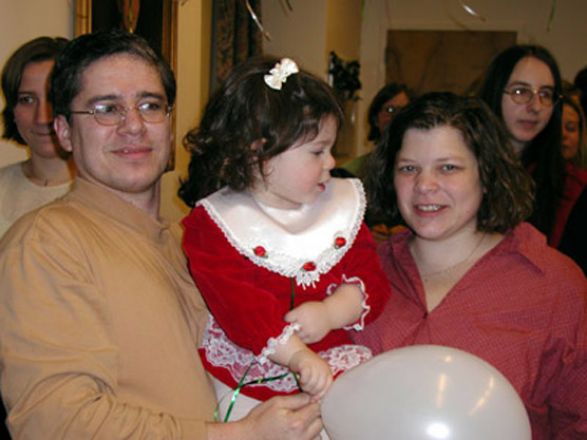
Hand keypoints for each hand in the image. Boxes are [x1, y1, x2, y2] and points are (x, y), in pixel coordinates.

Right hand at [208, 393, 322, 439]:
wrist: (249, 437)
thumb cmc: (260, 419)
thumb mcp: (277, 402)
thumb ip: (297, 399)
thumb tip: (312, 397)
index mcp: (297, 422)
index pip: (317, 408)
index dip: (314, 401)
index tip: (308, 400)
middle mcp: (301, 436)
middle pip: (320, 422)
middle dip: (314, 414)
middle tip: (303, 410)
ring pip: (318, 433)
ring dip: (313, 426)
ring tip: (299, 422)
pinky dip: (309, 436)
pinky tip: (298, 431)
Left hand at [285, 302, 331, 343]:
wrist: (330, 314)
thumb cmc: (314, 309)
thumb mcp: (303, 306)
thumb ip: (294, 313)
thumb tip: (284, 322)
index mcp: (301, 313)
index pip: (287, 318)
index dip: (287, 319)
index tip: (289, 319)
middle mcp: (305, 323)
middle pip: (291, 329)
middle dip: (290, 328)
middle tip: (291, 327)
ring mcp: (310, 332)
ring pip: (297, 337)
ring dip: (295, 335)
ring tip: (297, 332)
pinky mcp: (314, 338)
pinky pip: (304, 341)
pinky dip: (302, 339)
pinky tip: (303, 335)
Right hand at [288, 348, 332, 398]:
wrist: (296, 352)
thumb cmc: (306, 368)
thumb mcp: (316, 376)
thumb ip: (319, 387)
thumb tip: (318, 402)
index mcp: (328, 372)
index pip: (327, 388)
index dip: (320, 395)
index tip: (313, 398)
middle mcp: (324, 368)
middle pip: (320, 387)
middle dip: (312, 392)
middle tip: (306, 389)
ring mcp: (315, 365)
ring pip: (312, 384)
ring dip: (306, 387)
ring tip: (302, 384)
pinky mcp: (306, 364)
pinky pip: (306, 378)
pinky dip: (302, 381)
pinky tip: (300, 380)